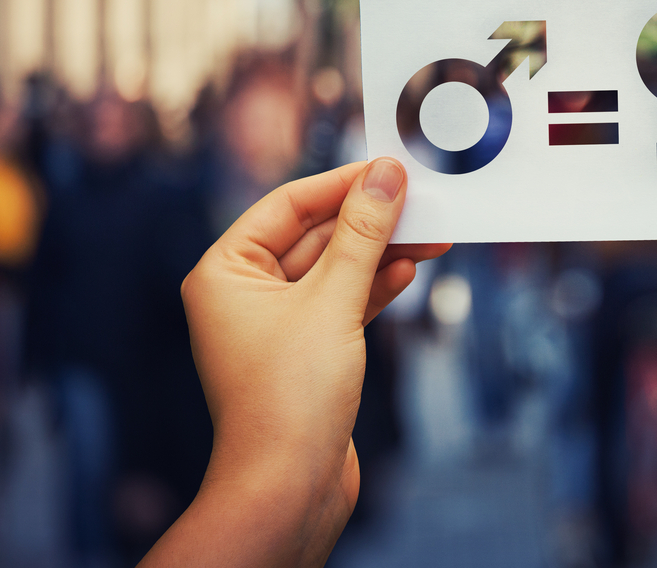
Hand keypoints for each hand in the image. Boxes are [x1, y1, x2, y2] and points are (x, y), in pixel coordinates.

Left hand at [141, 159, 448, 566]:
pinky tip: (408, 272)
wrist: (289, 489)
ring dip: (380, 252)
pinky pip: (342, 304)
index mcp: (225, 272)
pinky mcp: (306, 354)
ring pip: (334, 270)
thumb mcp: (332, 302)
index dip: (341, 182)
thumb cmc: (289, 399)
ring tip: (431, 236)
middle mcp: (243, 294)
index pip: (287, 204)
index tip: (390, 167)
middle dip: (370, 220)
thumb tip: (385, 176)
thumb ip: (362, 234)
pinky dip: (374, 287)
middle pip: (314, 235)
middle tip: (421, 200)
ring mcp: (275, 326)